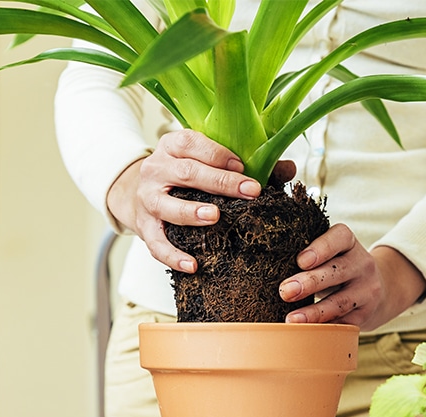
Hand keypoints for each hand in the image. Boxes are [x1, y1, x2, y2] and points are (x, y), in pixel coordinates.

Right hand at [106, 130, 293, 271]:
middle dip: (220, 182)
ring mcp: (147, 199)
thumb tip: (289, 168)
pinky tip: (192, 265)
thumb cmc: (184, 175)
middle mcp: (156, 169)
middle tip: (249, 192)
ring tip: (214, 217)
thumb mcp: (206, 160)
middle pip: (187, 173)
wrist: (136, 192)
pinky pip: (156, 243)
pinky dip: (173, 256)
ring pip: (167, 205)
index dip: (218, 154)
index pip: (192, 143)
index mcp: (173, 146)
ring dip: (191, 212)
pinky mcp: (144, 227)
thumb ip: (247, 164)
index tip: (244, 166)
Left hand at [278, 224, 425, 330]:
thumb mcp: (329, 254)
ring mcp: (366, 290)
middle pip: (337, 271)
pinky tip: (306, 333)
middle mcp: (362, 263)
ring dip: (314, 312)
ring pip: (340, 301)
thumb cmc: (336, 267)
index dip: (321, 248)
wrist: (377, 289)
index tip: (300, 261)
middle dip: (310, 282)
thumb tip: (265, 270)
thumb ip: (305, 257)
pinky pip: (343, 323)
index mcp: (348, 242)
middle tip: (285, 291)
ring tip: (292, 319)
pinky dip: (324, 328)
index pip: (339, 238)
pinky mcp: (365, 314)